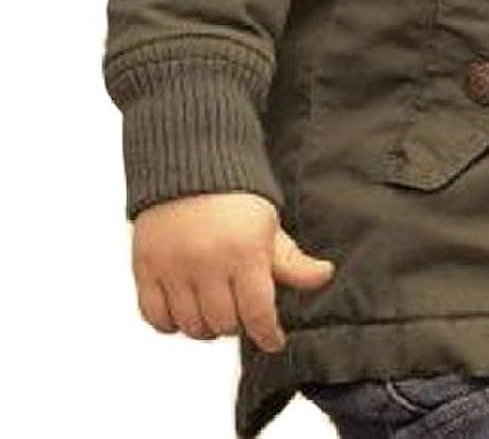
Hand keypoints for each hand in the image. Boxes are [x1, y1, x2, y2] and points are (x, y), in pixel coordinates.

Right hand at [132, 190, 335, 352]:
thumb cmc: (235, 198)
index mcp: (244, 251)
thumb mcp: (269, 226)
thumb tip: (324, 276)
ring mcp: (173, 267)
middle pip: (223, 325)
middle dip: (237, 325)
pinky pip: (156, 318)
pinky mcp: (145, 267)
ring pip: (191, 326)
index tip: (273, 340)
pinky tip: (184, 309)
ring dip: (205, 326)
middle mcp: (207, 263)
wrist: (190, 165)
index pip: (258, 314)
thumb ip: (293, 261)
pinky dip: (170, 323)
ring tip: (214, 309)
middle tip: (241, 312)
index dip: (268, 334)